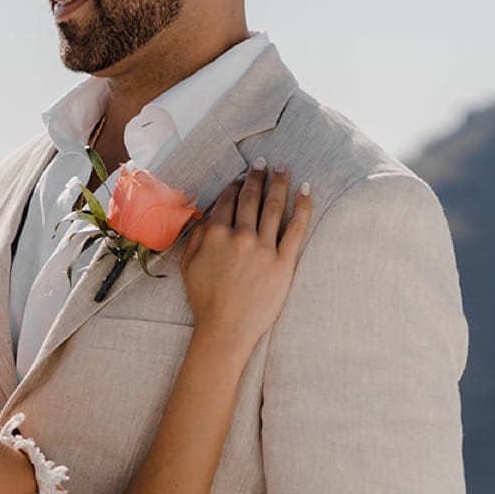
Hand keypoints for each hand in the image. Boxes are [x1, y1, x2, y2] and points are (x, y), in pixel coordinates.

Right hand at [180, 160, 310, 353]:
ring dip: (279, 183)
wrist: (226, 329)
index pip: (227, 201)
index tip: (240, 177)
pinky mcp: (283, 262)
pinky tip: (306, 190)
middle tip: (262, 163)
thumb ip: (196, 237)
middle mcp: (239, 236)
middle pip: (250, 198)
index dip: (234, 186)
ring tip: (282, 169)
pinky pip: (295, 228)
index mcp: (215, 235)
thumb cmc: (205, 301)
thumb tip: (205, 215)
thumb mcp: (188, 266)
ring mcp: (263, 248)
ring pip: (273, 206)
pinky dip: (302, 206)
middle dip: (257, 176)